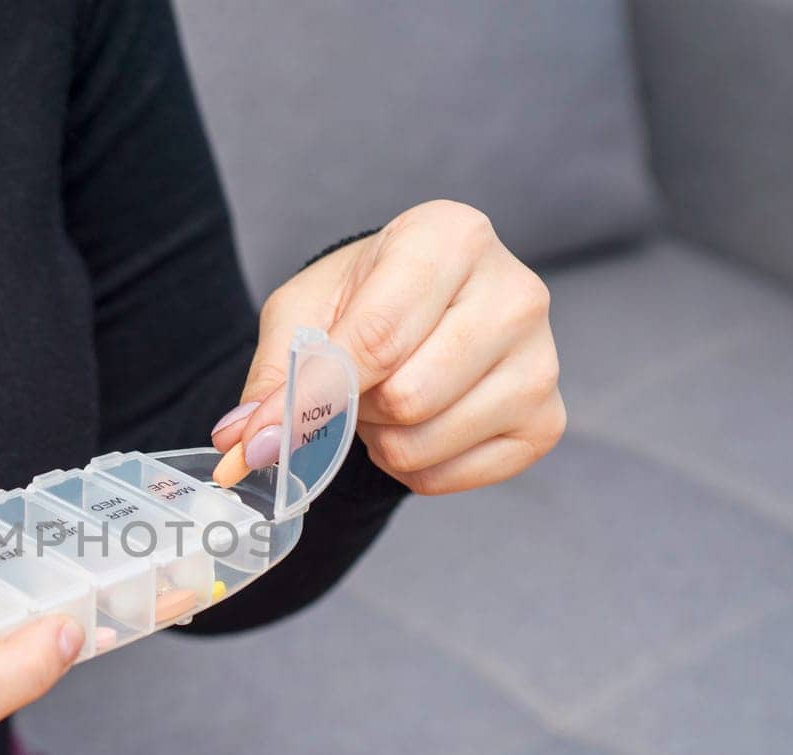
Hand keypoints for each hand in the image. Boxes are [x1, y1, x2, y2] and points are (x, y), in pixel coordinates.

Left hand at [210, 200, 564, 494]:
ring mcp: (541, 362)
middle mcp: (515, 293)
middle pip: (407, 396)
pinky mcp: (546, 422)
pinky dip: (412, 467)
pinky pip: (448, 478)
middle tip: (358, 382)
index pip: (377, 336)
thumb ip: (276, 374)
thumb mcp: (302, 313)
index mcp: (451, 237)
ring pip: (424, 442)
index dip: (316, 393)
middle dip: (358, 407)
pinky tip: (420, 424)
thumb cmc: (360, 299)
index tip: (263, 434)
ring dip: (382, 439)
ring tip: (389, 399)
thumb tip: (245, 444)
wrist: (418, 309)